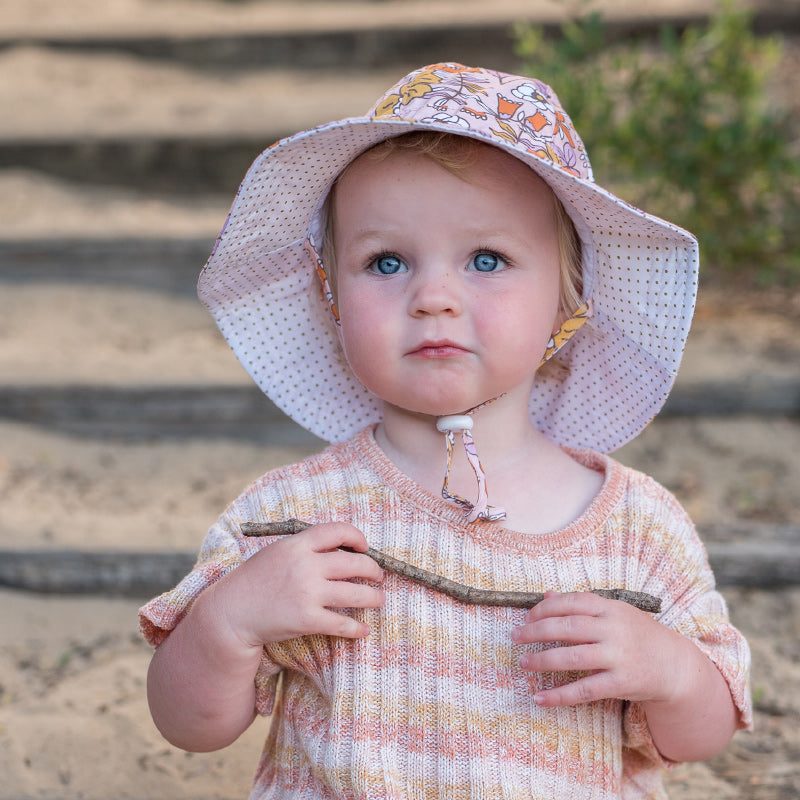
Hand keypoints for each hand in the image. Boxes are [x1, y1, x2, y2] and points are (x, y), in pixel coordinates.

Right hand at [212, 522, 384, 647]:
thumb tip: (339, 547)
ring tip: (379, 600)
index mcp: (298, 545)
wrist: (231, 613)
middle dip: (373, 570)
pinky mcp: (307, 619)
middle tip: (378, 576)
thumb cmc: (254, 581)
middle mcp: (306, 566)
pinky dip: (357, 628)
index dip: (357, 536)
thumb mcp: (277, 552)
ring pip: (356, 593)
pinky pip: (343, 623)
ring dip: (374, 597)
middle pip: (355, 562)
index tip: (365, 547)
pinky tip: (363, 629)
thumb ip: (305, 547)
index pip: (338, 530)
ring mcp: (308, 593)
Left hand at [512, 591, 683, 707]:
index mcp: (610, 608)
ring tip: (524, 663)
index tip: (526, 617)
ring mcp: (619, 656)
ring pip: (573, 657)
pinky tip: (540, 698)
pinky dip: (560, 695)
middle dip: (536, 631)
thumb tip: (546, 595)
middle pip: (568, 627)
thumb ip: (581, 606)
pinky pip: (585, 690)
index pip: (572, 602)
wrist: (675, 665)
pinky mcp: (622, 683)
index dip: (545, 608)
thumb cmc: (636, 635)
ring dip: (543, 660)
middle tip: (515, 637)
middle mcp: (614, 629)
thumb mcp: (613, 613)